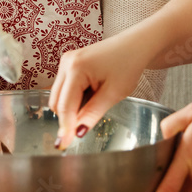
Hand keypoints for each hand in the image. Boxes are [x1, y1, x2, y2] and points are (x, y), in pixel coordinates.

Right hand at [48, 33, 149, 149]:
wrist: (135, 45)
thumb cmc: (128, 65)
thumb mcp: (113, 93)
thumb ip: (92, 113)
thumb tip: (76, 133)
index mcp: (76, 68)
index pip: (64, 106)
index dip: (65, 127)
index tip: (63, 146)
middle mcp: (66, 62)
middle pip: (56, 101)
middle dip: (67, 117)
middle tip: (83, 128)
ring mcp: (66, 61)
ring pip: (58, 95)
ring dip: (71, 107)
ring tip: (95, 103)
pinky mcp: (69, 63)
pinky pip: (64, 87)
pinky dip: (73, 98)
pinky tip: (92, 95)